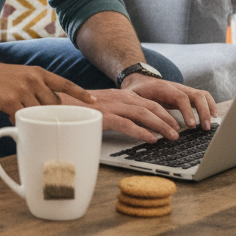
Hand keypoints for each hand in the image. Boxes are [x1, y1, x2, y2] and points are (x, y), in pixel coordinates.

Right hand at [0, 62, 93, 119]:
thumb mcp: (19, 75)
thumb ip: (34, 87)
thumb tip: (46, 105)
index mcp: (37, 72)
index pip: (64, 83)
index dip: (80, 93)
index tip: (93, 101)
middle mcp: (33, 79)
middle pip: (53, 104)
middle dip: (49, 114)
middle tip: (42, 119)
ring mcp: (22, 90)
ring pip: (39, 114)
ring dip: (33, 119)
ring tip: (19, 114)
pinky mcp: (10, 101)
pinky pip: (23, 119)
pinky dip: (19, 123)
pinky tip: (10, 117)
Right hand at [57, 87, 185, 142]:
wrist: (57, 103)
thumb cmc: (78, 108)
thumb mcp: (102, 108)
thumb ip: (116, 114)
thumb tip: (130, 126)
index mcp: (119, 95)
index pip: (148, 102)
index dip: (163, 112)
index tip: (174, 122)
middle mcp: (119, 98)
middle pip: (150, 106)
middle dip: (167, 119)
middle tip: (178, 131)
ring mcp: (112, 106)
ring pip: (143, 114)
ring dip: (160, 126)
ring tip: (172, 136)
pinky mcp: (104, 116)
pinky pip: (127, 124)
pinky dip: (142, 132)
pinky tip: (152, 140)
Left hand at [121, 74, 216, 130]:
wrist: (138, 79)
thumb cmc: (136, 91)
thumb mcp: (134, 99)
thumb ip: (141, 110)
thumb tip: (148, 126)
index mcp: (163, 87)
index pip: (181, 97)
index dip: (187, 111)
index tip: (191, 125)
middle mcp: (176, 86)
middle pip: (196, 94)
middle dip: (203, 111)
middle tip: (204, 128)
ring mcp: (182, 89)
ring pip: (201, 95)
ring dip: (208, 109)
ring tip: (209, 125)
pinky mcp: (186, 94)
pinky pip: (202, 97)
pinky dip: (210, 105)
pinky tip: (213, 116)